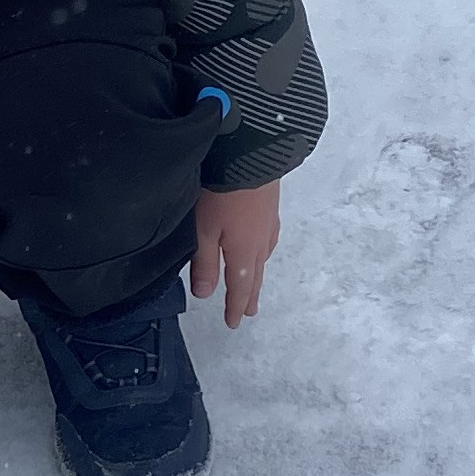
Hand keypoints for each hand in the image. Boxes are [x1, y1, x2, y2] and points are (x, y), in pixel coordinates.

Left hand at [190, 179, 281, 327]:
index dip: (235, 306)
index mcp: (243, 250)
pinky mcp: (270, 204)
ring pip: (263, 256)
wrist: (251, 152)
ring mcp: (268, 221)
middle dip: (251, 295)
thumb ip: (205, 261)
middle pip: (255, 274)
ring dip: (258, 274)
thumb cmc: (222, 192)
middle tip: (250, 312)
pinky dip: (264, 251)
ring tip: (255, 283)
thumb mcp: (204, 229)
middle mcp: (260, 240)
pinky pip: (269, 238)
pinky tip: (262, 244)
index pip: (240, 286)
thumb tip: (206, 294)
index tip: (233, 323)